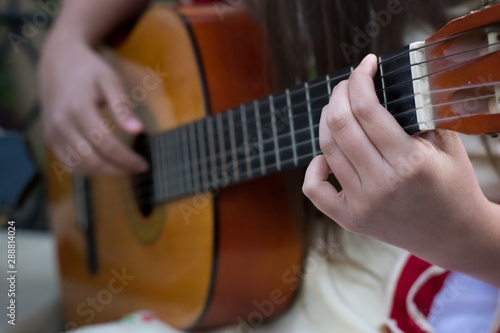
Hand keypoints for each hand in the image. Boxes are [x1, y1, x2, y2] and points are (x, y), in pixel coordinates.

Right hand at [39, 39, 147, 174]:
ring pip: (78, 166)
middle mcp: (61, 124)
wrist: (57, 61)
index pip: (105, 144)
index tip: (144, 164)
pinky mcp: (49, 138)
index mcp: (78, 109)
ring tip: (124, 169)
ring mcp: (52, 133)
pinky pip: (68, 163)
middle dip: (117, 169)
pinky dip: (87, 170)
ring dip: (103, 173)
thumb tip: (138, 131)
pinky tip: (105, 166)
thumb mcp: (110, 80)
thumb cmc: (89, 70)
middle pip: (91, 160)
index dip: (126, 158)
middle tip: (137, 169)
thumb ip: (122, 106)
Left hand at [302, 54, 492, 267]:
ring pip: (326, 149)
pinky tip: (327, 156)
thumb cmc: (453, 184)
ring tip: (339, 108)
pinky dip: (314, 166)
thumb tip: (384, 85)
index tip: (366, 64)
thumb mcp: (447, 144)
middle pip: (339, 124)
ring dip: (328, 120)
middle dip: (340, 93)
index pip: (367, 109)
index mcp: (409, 163)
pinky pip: (314, 188)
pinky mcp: (350, 219)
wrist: (454, 234)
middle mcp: (380, 184)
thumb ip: (419, 114)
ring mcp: (361, 204)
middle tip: (349, 84)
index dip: (360, 78)